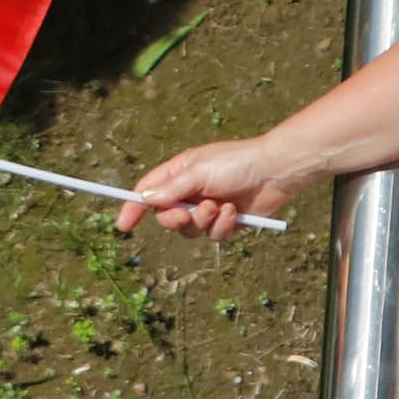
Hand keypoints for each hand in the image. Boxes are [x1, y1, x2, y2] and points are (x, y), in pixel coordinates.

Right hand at [125, 138, 294, 238]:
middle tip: (189, 213)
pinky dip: (223, 226)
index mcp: (179, 174)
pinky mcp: (226, 223)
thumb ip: (173, 188)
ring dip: (204, 221)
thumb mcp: (200, 171)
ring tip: (221, 206)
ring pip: (191, 231)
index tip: (124, 225)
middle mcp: (190, 193)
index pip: (148, 193)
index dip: (134, 208)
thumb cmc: (236, 163)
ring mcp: (208, 209)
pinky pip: (214, 235)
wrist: (274, 172)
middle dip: (176, 219)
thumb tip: (147, 200)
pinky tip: (235, 212)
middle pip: (167, 218)